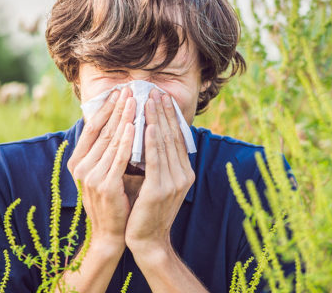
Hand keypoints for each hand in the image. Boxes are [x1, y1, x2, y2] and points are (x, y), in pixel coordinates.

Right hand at [67, 87, 135, 250]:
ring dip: (125, 118)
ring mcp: (91, 176)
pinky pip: (119, 157)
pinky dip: (127, 140)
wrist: (111, 233)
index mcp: (78, 162)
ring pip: (112, 140)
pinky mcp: (106, 185)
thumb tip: (121, 123)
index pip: (92, 128)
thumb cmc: (113, 200)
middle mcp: (81, 167)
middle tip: (129, 89)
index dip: (105, 108)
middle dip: (117, 108)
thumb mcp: (105, 171)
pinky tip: (135, 126)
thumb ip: (108, 150)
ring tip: (135, 100)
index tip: (118, 91)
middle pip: (102, 130)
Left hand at [125, 89, 194, 256]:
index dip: (170, 117)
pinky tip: (150, 126)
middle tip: (156, 91)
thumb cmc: (147, 211)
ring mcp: (173, 183)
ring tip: (151, 101)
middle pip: (173, 137)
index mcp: (184, 172)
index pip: (177, 138)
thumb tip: (151, 137)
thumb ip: (157, 162)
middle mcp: (183, 175)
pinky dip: (153, 142)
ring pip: (165, 145)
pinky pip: (156, 160)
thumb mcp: (157, 182)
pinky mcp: (159, 190)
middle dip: (164, 113)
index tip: (163, 97)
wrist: (147, 241)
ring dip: (158, 120)